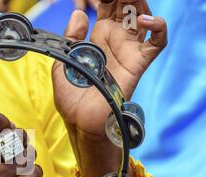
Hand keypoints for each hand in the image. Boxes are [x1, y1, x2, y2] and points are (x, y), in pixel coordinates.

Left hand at [52, 0, 166, 176]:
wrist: (80, 121)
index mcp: (97, 39)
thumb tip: (78, 13)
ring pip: (143, 18)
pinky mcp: (138, 63)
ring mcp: (128, 51)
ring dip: (140, 4)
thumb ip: (71, 38)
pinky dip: (158, 27)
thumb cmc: (70, 96)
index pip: (107, 8)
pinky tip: (146, 20)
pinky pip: (157, 42)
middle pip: (126, 8)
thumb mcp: (63, 62)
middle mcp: (115, 41)